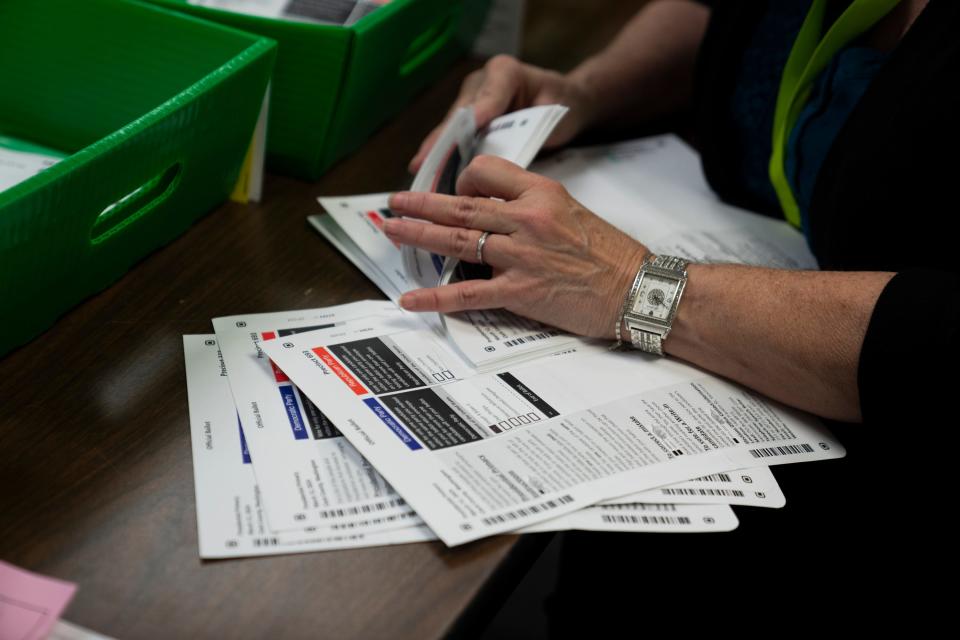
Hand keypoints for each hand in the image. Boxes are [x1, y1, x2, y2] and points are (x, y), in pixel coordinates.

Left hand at [383, 156, 649, 338]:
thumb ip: (531, 207)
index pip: (486, 171)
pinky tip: (411, 298)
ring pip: (457, 242)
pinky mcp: (520, 292)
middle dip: (421, 203)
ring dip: (418, 236)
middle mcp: (527, 219)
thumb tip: (493, 214)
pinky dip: (435, 296)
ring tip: (391, 232)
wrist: (639, 289)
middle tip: (394, 202)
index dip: (463, 180)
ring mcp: (522, 256)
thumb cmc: (610, 254)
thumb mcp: (570, 211)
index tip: (455, 192)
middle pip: (461, 205)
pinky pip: (467, 293)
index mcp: (541, 193)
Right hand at [409, 55, 596, 172]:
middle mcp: (481, 82)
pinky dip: (441, 157)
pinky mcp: (468, 120)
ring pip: (449, 129)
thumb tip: (506, 148)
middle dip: (440, 142)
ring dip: (434, 152)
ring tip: (419, 174)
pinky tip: (428, 175)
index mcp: (504, 72)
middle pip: (457, 116)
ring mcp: (471, 100)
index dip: (471, 118)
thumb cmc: (562, 105)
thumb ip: (532, 123)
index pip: (485, 97)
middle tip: (423, 163)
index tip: (458, 137)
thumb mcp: (555, 109)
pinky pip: (452, 139)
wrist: (567, 103)